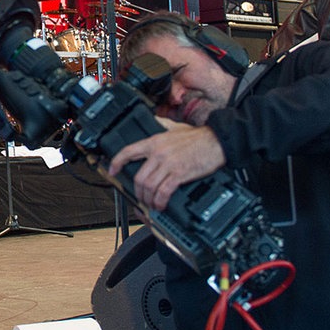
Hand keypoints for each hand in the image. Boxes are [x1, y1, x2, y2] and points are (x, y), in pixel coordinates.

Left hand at [106, 122, 224, 211]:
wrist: (216, 140)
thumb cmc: (198, 136)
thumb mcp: (174, 128)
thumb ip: (162, 128)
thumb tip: (155, 125)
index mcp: (155, 142)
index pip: (128, 151)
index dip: (117, 162)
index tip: (112, 170)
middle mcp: (158, 153)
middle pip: (138, 177)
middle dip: (137, 192)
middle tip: (141, 198)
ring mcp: (168, 164)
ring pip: (148, 187)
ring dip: (148, 200)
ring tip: (152, 204)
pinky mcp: (179, 174)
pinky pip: (163, 192)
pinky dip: (160, 201)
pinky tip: (161, 204)